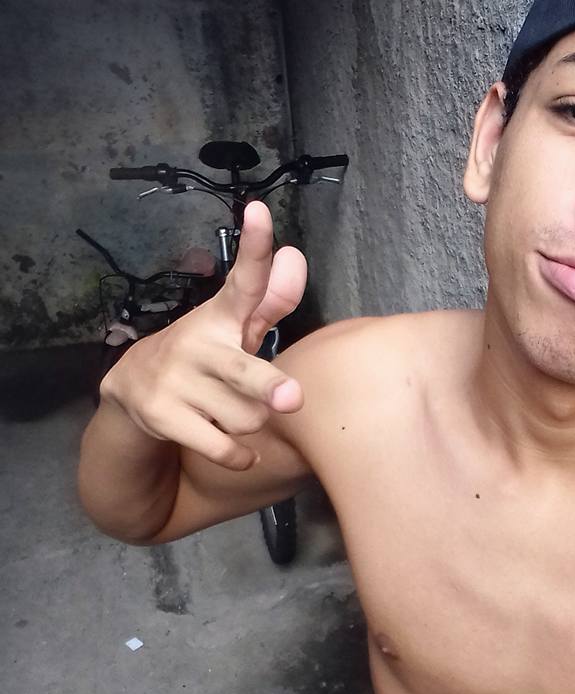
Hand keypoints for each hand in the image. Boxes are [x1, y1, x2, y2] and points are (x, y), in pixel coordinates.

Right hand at [100, 201, 306, 470]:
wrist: (131, 395)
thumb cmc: (205, 359)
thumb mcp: (234, 330)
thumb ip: (269, 301)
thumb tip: (296, 257)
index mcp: (220, 319)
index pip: (243, 280)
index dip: (254, 248)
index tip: (260, 211)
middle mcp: (196, 344)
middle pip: (242, 371)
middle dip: (266, 386)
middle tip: (290, 398)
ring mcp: (175, 381)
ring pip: (247, 419)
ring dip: (253, 424)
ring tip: (233, 413)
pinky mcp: (162, 416)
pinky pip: (222, 447)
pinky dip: (238, 456)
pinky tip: (239, 452)